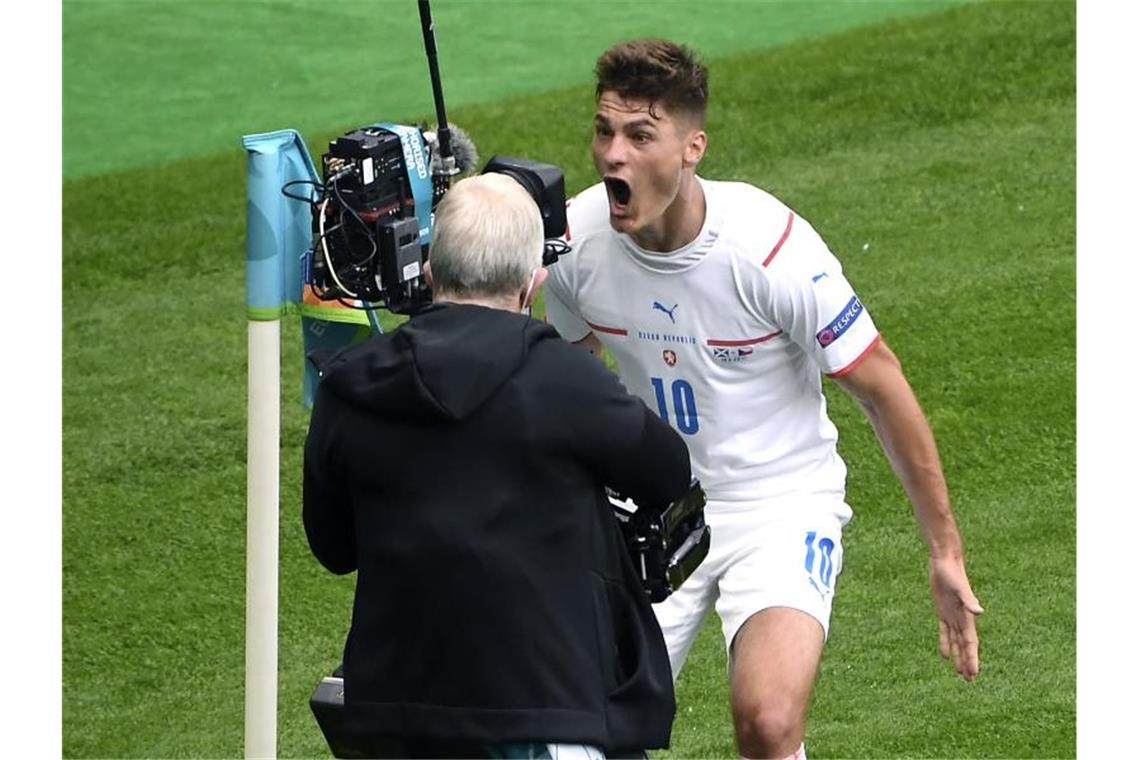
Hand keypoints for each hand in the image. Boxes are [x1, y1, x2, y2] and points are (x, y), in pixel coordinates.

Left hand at [929, 555, 983, 680]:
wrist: (945, 561)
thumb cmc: (953, 573)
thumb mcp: (960, 588)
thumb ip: (969, 600)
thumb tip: (979, 612)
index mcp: (967, 617)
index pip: (970, 643)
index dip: (972, 658)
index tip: (973, 674)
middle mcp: (961, 619)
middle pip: (965, 645)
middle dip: (967, 662)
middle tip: (969, 680)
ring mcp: (952, 615)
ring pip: (956, 641)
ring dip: (958, 656)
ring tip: (959, 672)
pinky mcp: (942, 610)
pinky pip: (944, 631)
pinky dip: (945, 643)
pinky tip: (945, 655)